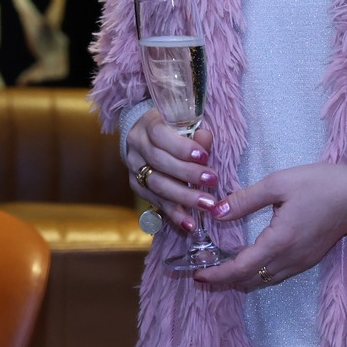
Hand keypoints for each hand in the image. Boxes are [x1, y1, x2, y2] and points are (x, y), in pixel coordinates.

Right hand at [123, 109, 215, 234]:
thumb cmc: (173, 128)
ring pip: (156, 184)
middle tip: (212, 181)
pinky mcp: (136, 185)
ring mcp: (134, 166)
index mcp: (148, 123)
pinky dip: (173, 213)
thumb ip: (195, 132)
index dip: (181, 147)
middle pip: (159, 162)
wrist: (147, 135)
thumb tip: (205, 138)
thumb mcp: (184, 123)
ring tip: (206, 205)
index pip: (159, 134)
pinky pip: (155, 201)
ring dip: (183, 197)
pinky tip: (189, 223)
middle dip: (188, 174)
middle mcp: (137, 144)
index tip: (204, 157)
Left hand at [195, 160, 346, 290]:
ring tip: (221, 268)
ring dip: (241, 278)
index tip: (197, 275)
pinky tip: (249, 260)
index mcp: (279, 242)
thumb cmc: (318, 184)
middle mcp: (290, 259)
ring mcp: (301, 262)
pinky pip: (277, 275)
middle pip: (251, 281)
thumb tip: (216, 212)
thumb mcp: (278, 184)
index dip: (217, 275)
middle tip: (203, 273)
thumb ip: (245, 200)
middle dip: (225, 280)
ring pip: (264, 280)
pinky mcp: (309, 259)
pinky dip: (258, 273)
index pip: (241, 268)